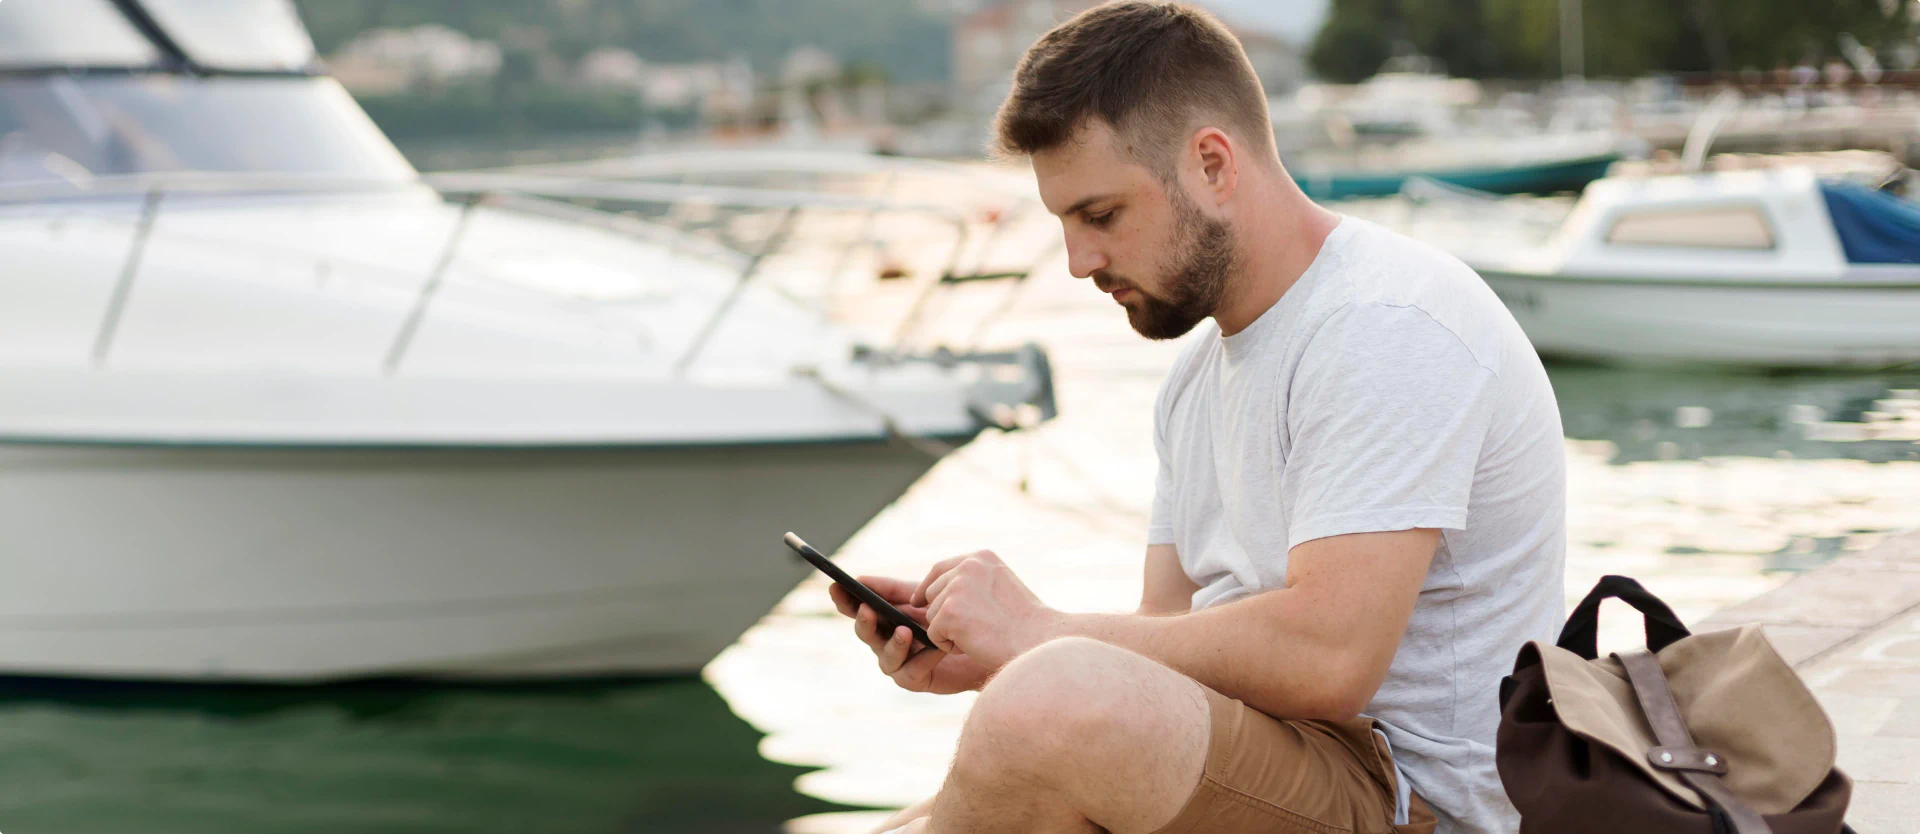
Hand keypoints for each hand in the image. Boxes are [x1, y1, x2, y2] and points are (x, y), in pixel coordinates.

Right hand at [830, 578, 993, 693]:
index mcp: (883, 618)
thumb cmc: (950, 616)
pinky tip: (937, 648)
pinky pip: (911, 671)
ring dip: (894, 643)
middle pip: (866, 633)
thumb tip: (860, 579)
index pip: (856, 609)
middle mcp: (885, 641)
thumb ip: (893, 589)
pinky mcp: (916, 680)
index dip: (844, 600)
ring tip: (905, 631)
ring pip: (885, 657)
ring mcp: (898, 662)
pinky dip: (923, 658)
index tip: (836, 586)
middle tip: (868, 609)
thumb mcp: (923, 597)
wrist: (982, 641)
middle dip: (865, 621)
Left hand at [915, 550, 1064, 673]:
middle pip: (932, 594)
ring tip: (981, 634)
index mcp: (982, 557)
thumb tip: (939, 590)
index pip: (941, 568)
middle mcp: (968, 566)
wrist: (1039, 643)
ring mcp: (958, 588)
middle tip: (978, 628)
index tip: (917, 601)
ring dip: (950, 632)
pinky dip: (949, 646)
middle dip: (946, 616)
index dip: (928, 586)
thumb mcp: (1000, 587)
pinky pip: (933, 634)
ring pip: (932, 615)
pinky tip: (974, 643)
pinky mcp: (950, 612)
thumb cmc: (1023, 624)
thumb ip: (974, 582)